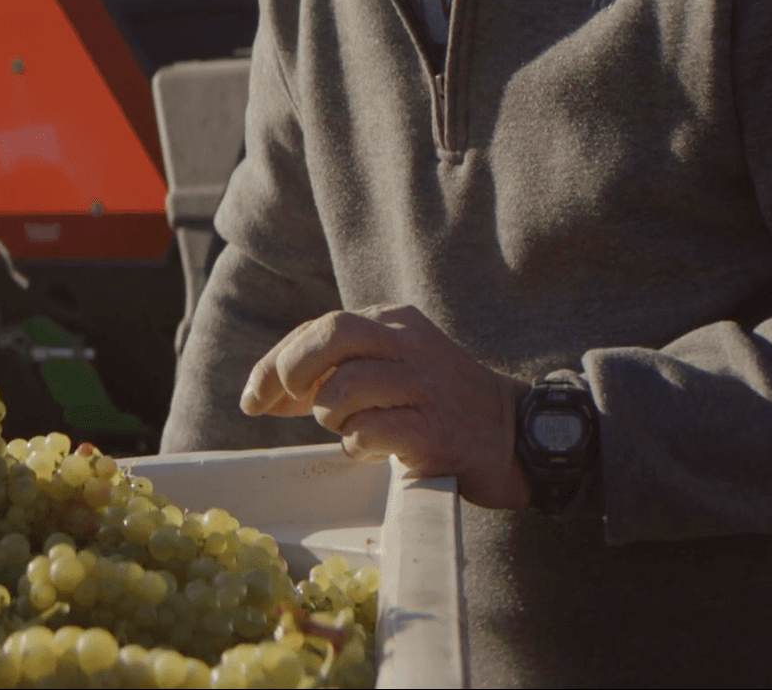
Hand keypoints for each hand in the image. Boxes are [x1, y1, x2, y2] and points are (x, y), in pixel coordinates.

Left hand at [240, 305, 532, 509]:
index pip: (319, 328)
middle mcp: (410, 345)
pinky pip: (369, 432)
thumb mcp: (389, 371)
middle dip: (292, 370)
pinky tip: (374, 450)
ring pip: (344, 388)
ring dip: (331, 417)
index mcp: (395, 322)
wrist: (517, 436)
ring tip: (352, 430)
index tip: (254, 397)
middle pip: (331, 335)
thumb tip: (262, 394)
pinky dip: (357, 445)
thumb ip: (331, 374)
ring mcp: (425, 386)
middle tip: (289, 403)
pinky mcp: (434, 431)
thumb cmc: (439, 405)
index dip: (275, 363)